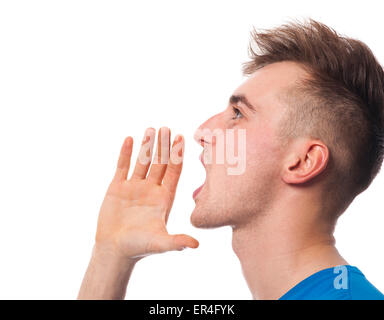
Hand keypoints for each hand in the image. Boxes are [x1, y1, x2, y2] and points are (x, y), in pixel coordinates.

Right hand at [94, 127, 198, 260]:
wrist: (114, 250)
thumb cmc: (139, 247)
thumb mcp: (159, 243)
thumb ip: (176, 242)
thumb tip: (197, 245)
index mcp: (164, 198)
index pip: (173, 172)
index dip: (177, 156)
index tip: (181, 139)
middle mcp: (151, 189)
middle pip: (160, 163)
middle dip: (164, 146)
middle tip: (166, 128)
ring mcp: (134, 187)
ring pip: (142, 161)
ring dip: (146, 146)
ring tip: (151, 129)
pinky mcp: (117, 187)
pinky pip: (122, 166)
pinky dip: (126, 153)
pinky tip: (129, 139)